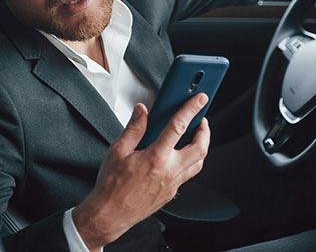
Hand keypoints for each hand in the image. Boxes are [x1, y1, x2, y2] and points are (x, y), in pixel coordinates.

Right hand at [72, 93, 210, 250]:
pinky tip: (182, 156)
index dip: (191, 110)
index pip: (179, 127)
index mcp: (156, 158)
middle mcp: (169, 171)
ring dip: (201, 147)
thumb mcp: (117, 151)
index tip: (200, 100)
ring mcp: (173, 184)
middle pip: (200, 148)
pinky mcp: (171, 193)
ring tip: (197, 136)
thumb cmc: (111, 187)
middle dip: (205, 131)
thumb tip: (141, 111)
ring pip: (198, 163)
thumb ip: (133, 128)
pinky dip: (191, 162)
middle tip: (202, 119)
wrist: (110, 215)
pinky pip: (188, 175)